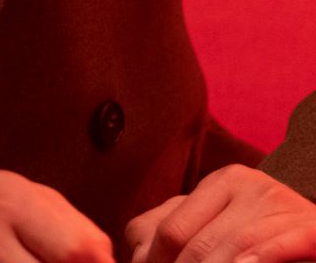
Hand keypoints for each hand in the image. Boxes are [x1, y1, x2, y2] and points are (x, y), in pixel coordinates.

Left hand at [123, 165, 315, 262]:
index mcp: (221, 184)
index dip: (153, 262)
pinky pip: (273, 246)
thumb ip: (181, 234)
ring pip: (229, 248)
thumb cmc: (270, 241)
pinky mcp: (311, 226)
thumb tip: (139, 257)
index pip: (168, 229)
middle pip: (195, 242)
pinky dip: (255, 260)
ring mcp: (281, 204)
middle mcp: (250, 186)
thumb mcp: (222, 229)